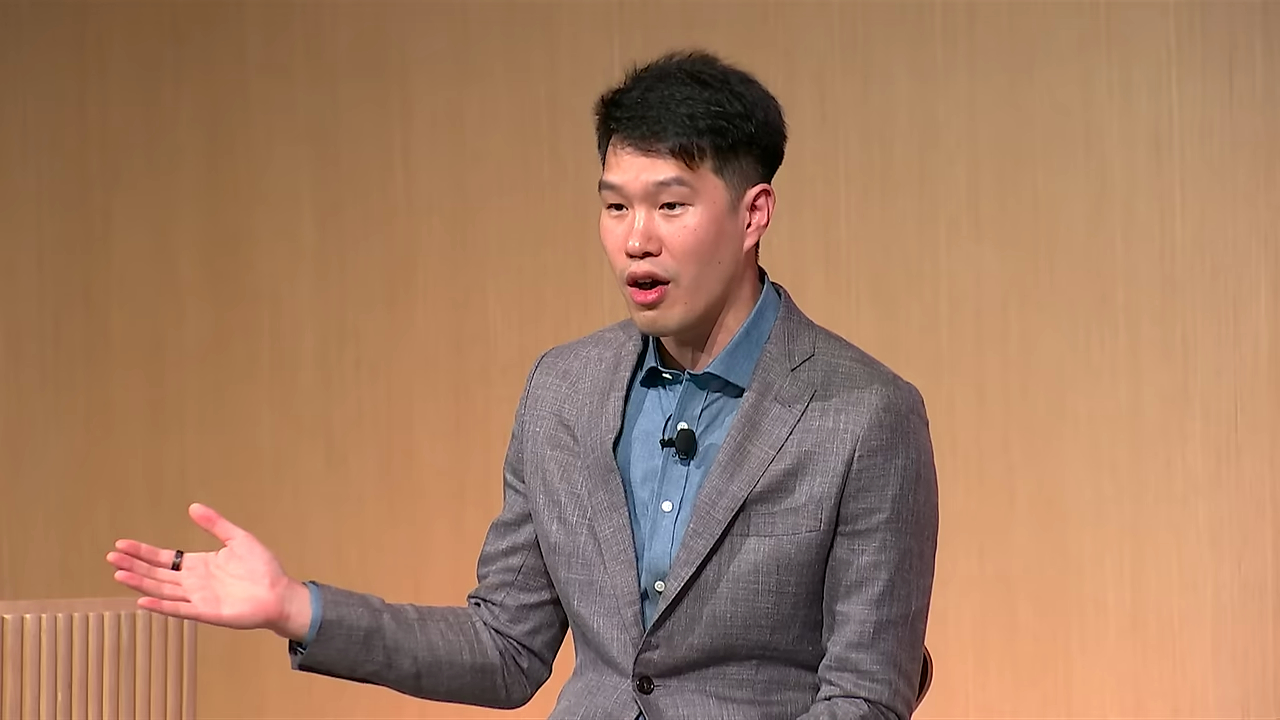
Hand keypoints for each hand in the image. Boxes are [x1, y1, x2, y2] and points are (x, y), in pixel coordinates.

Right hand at [106, 503, 311, 639]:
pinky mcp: (206, 612)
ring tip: (118, 573)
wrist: (279, 593)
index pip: (164, 558)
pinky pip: (179, 609)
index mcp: (199, 565)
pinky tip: (142, 601)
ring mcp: (197, 598)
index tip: (122, 544)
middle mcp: (193, 582)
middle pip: (157, 574)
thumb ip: (215, 525)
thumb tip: (193, 507)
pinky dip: (161, 605)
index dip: (143, 552)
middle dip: (134, 565)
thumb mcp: (238, 539)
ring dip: (140, 583)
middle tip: (111, 557)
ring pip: (162, 590)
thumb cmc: (262, 568)